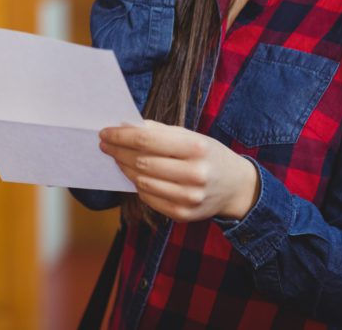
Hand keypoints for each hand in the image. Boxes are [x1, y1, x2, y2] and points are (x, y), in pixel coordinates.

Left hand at [99, 120, 259, 221]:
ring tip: (119, 159)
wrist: (236, 187)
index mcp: (196, 147)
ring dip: (125, 168)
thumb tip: (125, 126)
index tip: (105, 133)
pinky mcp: (183, 214)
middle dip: (118, 151)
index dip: (121, 136)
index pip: (147, 139)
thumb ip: (158, 131)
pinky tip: (136, 176)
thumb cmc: (208, 155)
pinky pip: (149, 198)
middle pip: (141, 161)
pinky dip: (138, 185)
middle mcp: (194, 174)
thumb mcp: (190, 136)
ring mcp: (189, 197)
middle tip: (106, 145)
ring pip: (141, 181)